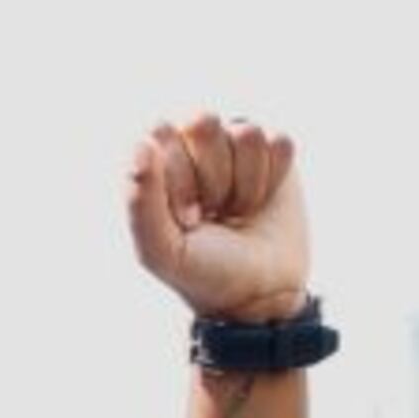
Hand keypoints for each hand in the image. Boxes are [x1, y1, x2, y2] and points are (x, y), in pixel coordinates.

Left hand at [126, 114, 309, 325]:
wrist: (258, 295)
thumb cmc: (202, 271)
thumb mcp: (161, 248)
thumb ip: (140, 200)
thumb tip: (143, 144)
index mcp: (156, 161)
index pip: (163, 133)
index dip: (180, 178)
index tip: (188, 218)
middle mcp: (192, 144)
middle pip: (204, 122)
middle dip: (214, 176)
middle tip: (213, 212)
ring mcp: (234, 145)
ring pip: (245, 133)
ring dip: (245, 182)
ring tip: (236, 211)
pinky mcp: (274, 153)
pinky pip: (278, 142)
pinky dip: (273, 179)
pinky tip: (262, 202)